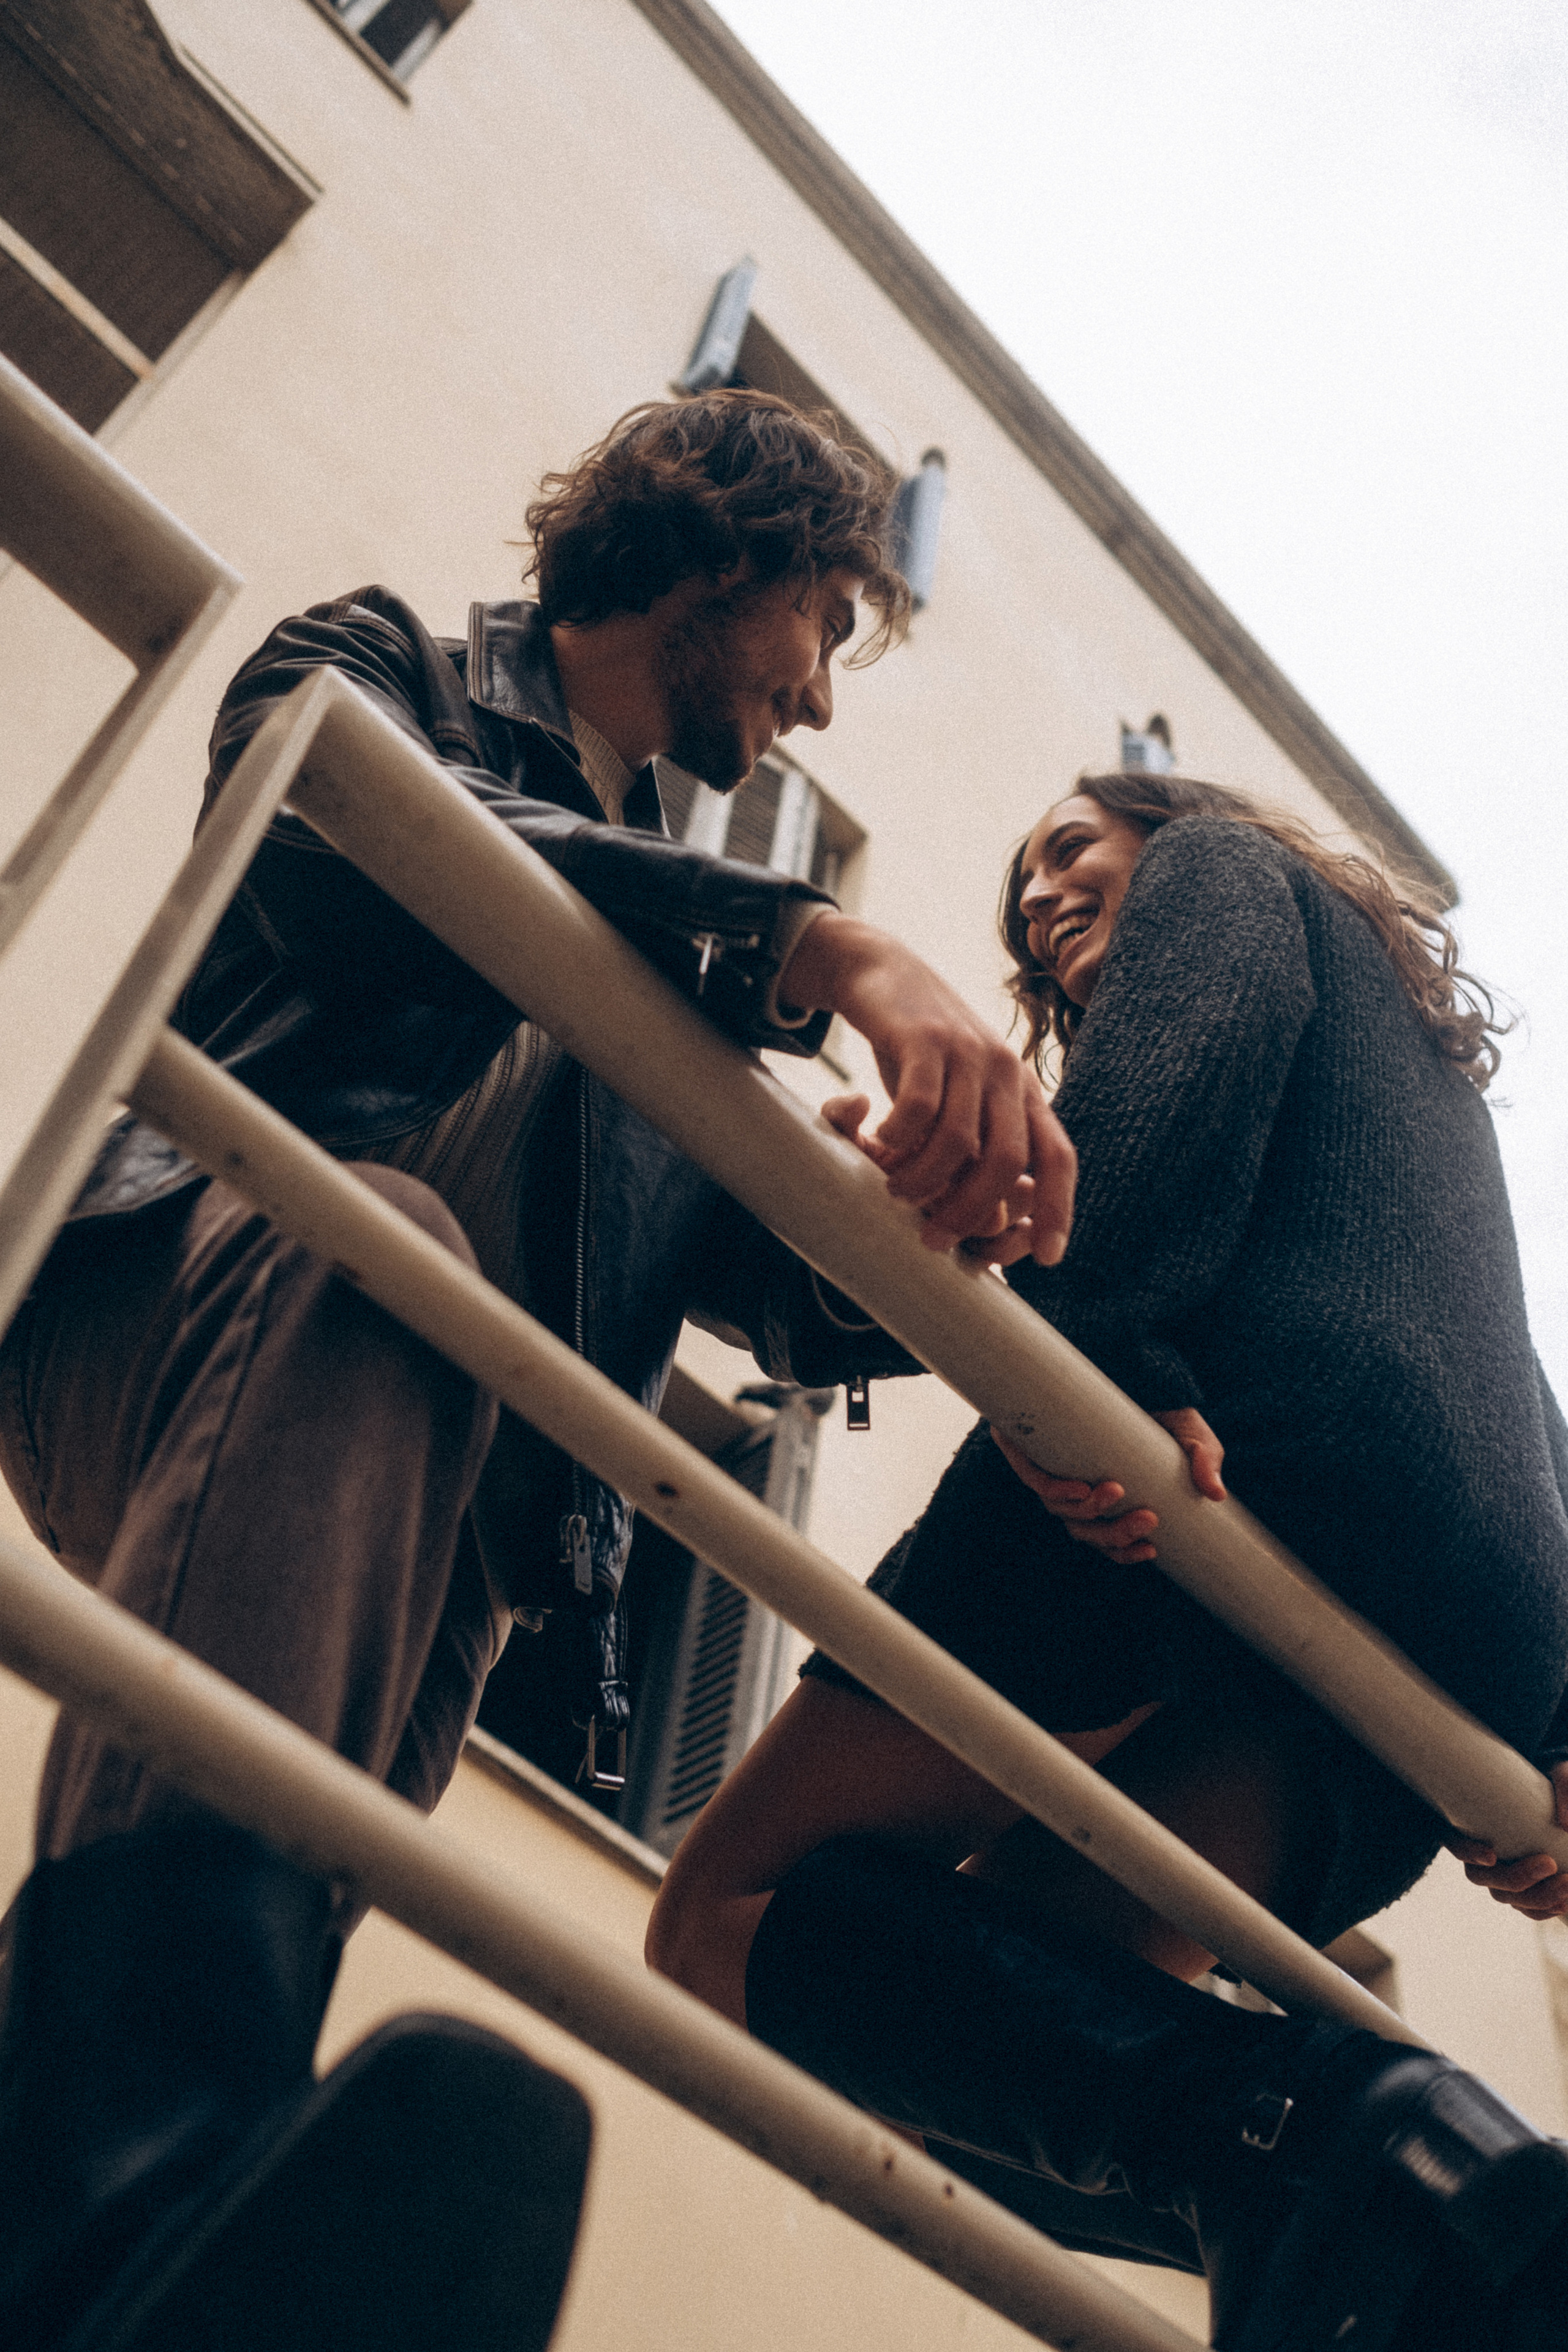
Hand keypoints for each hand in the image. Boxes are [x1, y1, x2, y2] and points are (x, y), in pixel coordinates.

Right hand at [785, 915, 1075, 1264]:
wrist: (883, 973)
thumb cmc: (921, 1053)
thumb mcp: (961, 1097)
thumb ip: (976, 1148)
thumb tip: (990, 1221)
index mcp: (1024, 1091)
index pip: (1058, 1155)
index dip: (1060, 1208)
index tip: (1048, 1256)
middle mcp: (1006, 1071)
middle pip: (1007, 1161)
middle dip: (971, 1211)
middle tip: (933, 1238)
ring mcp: (967, 1052)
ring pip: (958, 1142)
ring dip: (924, 1181)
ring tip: (895, 1190)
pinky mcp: (923, 1038)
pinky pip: (917, 1109)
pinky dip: (898, 1140)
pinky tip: (878, 1144)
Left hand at [991, 1406, 1226, 1563]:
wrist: (1122, 1361)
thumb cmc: (1156, 1408)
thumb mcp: (1189, 1434)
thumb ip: (1205, 1459)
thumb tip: (1217, 1494)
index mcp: (1106, 1494)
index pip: (1107, 1539)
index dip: (1124, 1552)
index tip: (1152, 1548)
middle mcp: (1074, 1487)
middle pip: (1084, 1530)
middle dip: (1115, 1533)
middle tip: (1148, 1518)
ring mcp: (1050, 1467)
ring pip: (1060, 1509)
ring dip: (1089, 1510)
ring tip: (1116, 1492)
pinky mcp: (1026, 1441)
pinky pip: (1031, 1474)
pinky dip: (1054, 1487)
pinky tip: (1079, 1488)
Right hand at [1446, 1760, 1567, 1918]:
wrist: (1550, 1803)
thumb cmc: (1547, 1782)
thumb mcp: (1556, 1772)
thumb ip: (1564, 1784)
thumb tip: (1565, 1823)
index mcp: (1467, 1821)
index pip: (1454, 1840)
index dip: (1468, 1850)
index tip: (1492, 1854)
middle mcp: (1478, 1852)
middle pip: (1480, 1877)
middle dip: (1516, 1877)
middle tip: (1550, 1863)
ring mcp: (1498, 1873)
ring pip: (1505, 1897)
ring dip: (1536, 1897)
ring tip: (1567, 1886)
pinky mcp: (1520, 1887)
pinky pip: (1524, 1908)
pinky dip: (1543, 1909)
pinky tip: (1564, 1902)